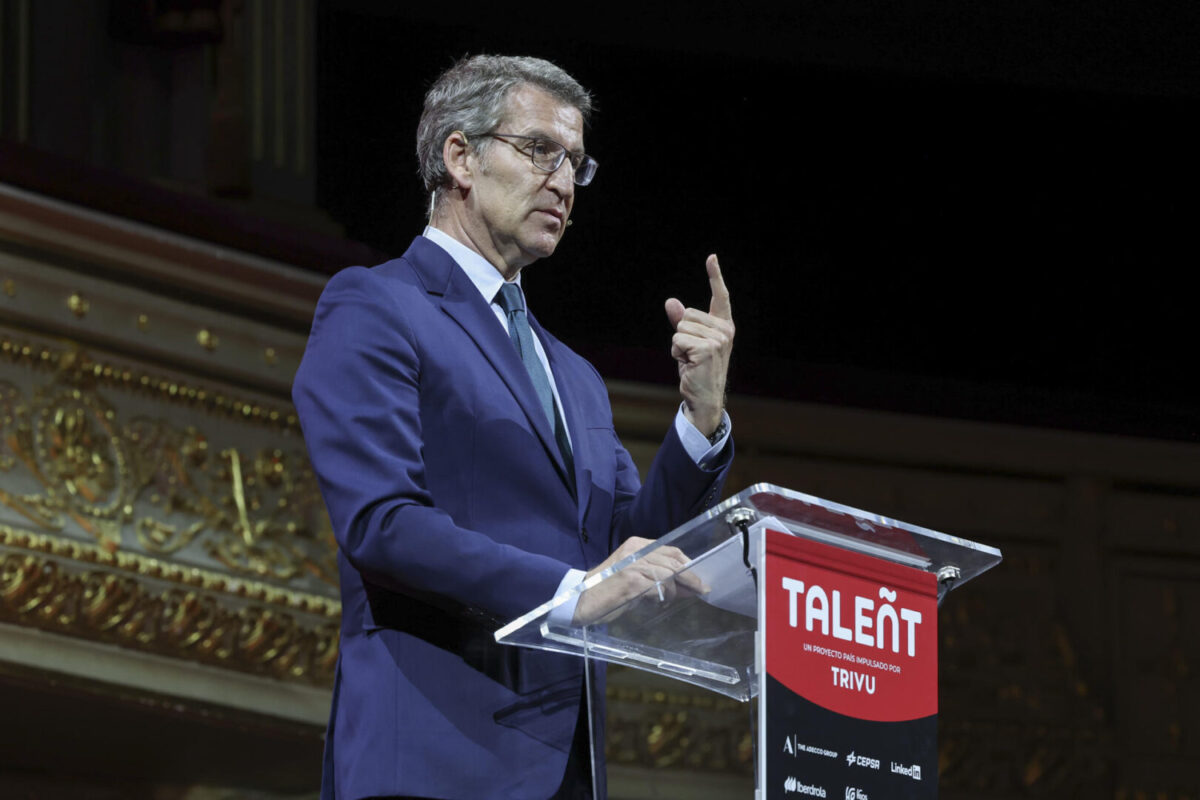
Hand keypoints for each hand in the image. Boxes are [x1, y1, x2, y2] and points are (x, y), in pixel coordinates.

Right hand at [572, 536, 705, 625]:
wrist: (582, 599)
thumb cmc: (609, 589)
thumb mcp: (636, 577)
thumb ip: (659, 577)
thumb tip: (688, 586)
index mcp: (637, 545)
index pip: (671, 550)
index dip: (688, 564)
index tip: (699, 577)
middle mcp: (636, 550)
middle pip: (674, 561)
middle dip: (691, 577)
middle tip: (701, 589)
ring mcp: (634, 564)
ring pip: (668, 574)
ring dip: (675, 591)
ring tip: (670, 600)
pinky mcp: (632, 581)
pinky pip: (658, 588)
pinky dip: (663, 596)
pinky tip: (658, 602)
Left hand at [664, 255, 733, 436]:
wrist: (704, 399)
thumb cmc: (696, 371)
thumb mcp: (688, 343)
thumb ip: (681, 322)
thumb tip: (670, 301)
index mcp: (724, 326)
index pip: (720, 297)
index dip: (715, 276)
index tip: (711, 257)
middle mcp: (725, 330)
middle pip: (687, 315)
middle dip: (681, 334)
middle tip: (691, 355)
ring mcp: (718, 339)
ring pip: (680, 327)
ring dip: (678, 346)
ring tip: (691, 361)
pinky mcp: (707, 349)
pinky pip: (677, 339)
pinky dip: (676, 353)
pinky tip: (688, 365)